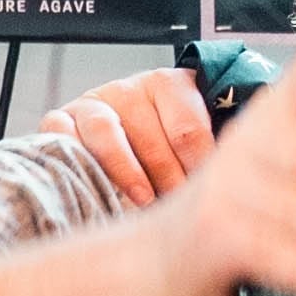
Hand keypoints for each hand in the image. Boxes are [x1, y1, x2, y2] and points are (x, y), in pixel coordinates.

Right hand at [60, 65, 217, 206]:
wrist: (118, 139)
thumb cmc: (166, 147)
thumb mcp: (194, 141)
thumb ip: (211, 152)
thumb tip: (236, 180)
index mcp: (170, 85)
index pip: (189, 130)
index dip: (200, 170)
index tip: (210, 198)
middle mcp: (130, 89)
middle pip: (150, 136)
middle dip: (168, 179)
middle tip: (180, 210)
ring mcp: (93, 103)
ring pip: (106, 132)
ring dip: (126, 172)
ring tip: (144, 202)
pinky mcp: (60, 120)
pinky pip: (61, 135)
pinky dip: (77, 160)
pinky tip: (98, 188)